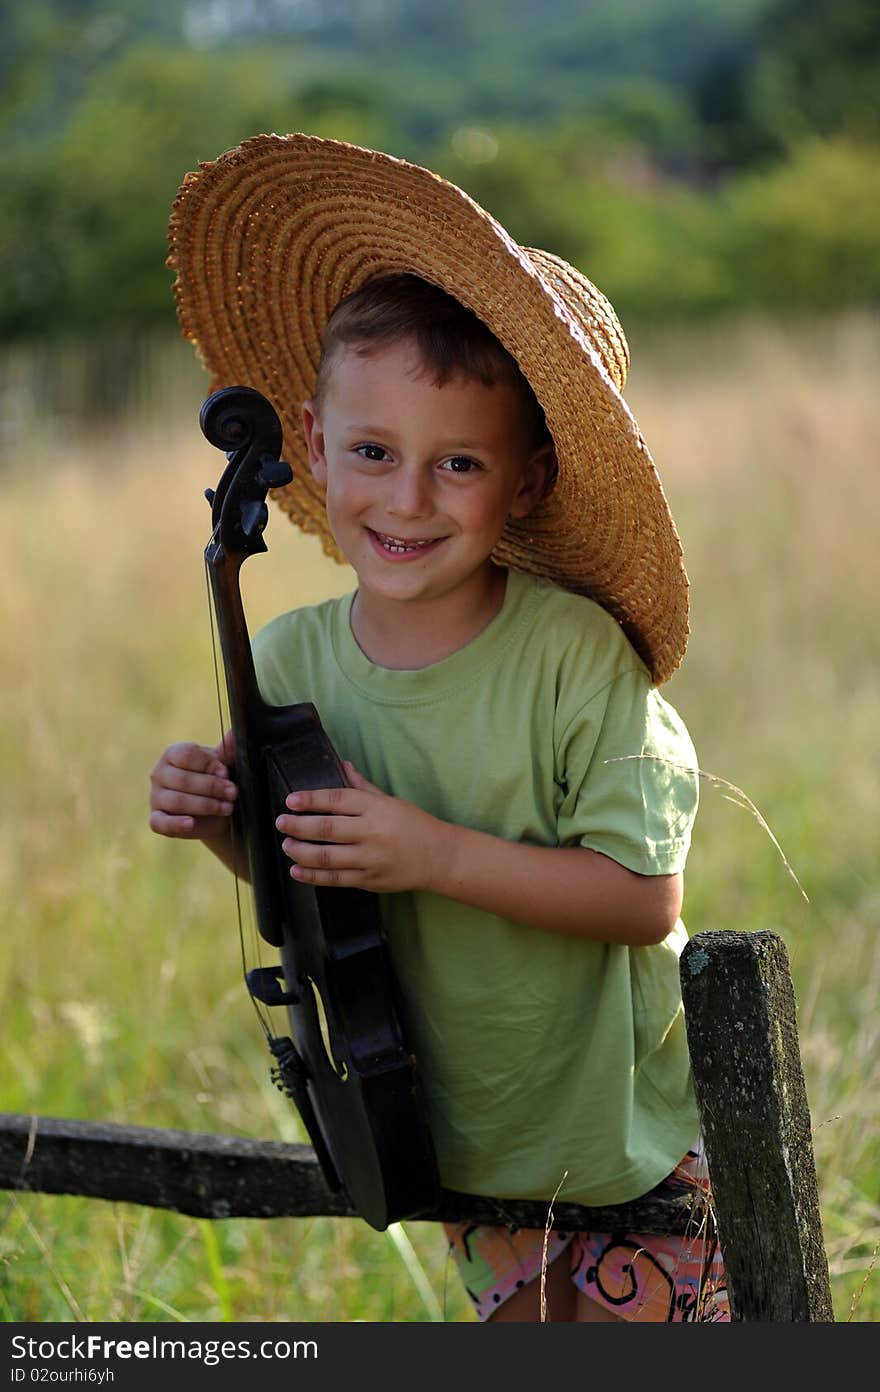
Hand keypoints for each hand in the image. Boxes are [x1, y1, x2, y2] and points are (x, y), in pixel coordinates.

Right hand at [149, 731, 236, 841]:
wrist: (216, 808)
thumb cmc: (216, 779)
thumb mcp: (223, 764)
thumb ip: (228, 751)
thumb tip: (234, 733)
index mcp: (172, 754)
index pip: (185, 754)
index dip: (207, 764)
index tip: (226, 773)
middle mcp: (159, 773)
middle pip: (182, 779)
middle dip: (211, 787)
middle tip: (233, 793)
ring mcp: (156, 797)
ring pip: (176, 801)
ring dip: (205, 805)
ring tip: (227, 808)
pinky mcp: (156, 819)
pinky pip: (160, 823)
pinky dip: (175, 824)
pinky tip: (191, 823)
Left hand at [274, 762, 448, 892]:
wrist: (438, 857)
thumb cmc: (414, 825)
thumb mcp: (390, 801)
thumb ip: (363, 786)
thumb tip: (343, 764)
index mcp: (376, 808)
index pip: (337, 800)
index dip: (311, 799)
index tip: (291, 800)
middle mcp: (371, 832)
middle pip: (326, 829)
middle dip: (298, 826)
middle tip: (281, 822)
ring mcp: (369, 859)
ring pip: (326, 856)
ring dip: (300, 851)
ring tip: (286, 845)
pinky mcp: (368, 880)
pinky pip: (334, 878)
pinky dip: (312, 876)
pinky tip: (297, 871)